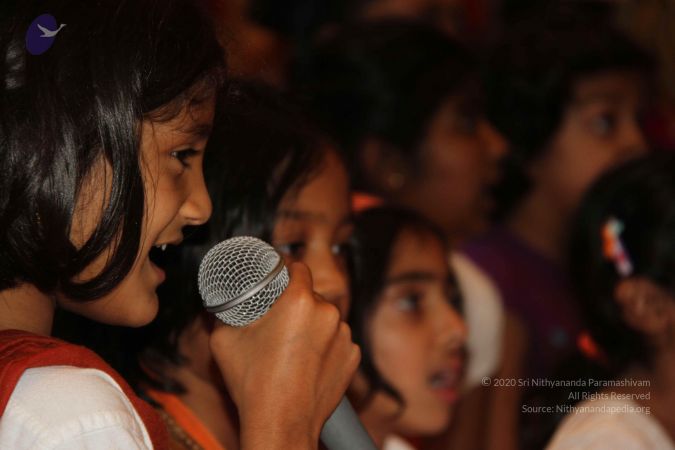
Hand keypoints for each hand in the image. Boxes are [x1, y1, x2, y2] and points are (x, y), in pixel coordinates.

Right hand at [209, 262, 360, 449]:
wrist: (281, 425)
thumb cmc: (252, 382)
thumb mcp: (224, 339)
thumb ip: (227, 312)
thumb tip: (222, 302)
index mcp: (299, 301)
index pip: (299, 269)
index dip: (287, 273)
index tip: (279, 281)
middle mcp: (328, 313)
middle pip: (312, 296)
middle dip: (297, 306)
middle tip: (277, 325)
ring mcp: (344, 336)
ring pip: (326, 319)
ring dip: (313, 327)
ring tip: (292, 350)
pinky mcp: (352, 357)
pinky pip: (338, 342)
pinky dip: (326, 348)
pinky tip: (307, 364)